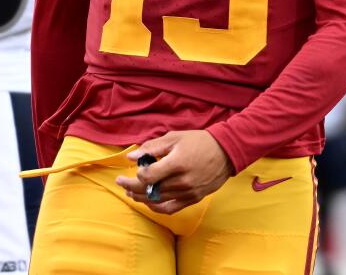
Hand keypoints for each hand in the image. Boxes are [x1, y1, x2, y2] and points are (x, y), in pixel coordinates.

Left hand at [115, 130, 231, 214]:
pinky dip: (157, 207)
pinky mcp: (193, 199)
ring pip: (158, 201)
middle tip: (120, 182)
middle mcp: (182, 181)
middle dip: (131, 187)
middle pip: (150, 190)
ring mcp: (188, 192)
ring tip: (130, 193)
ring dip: (141, 198)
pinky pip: (171, 209)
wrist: (226, 152)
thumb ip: (152, 147)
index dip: (136, 175)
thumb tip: (131, 157)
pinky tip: (148, 203)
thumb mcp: (174, 137)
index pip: (148, 176)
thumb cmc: (198, 141)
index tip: (132, 169)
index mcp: (177, 163)